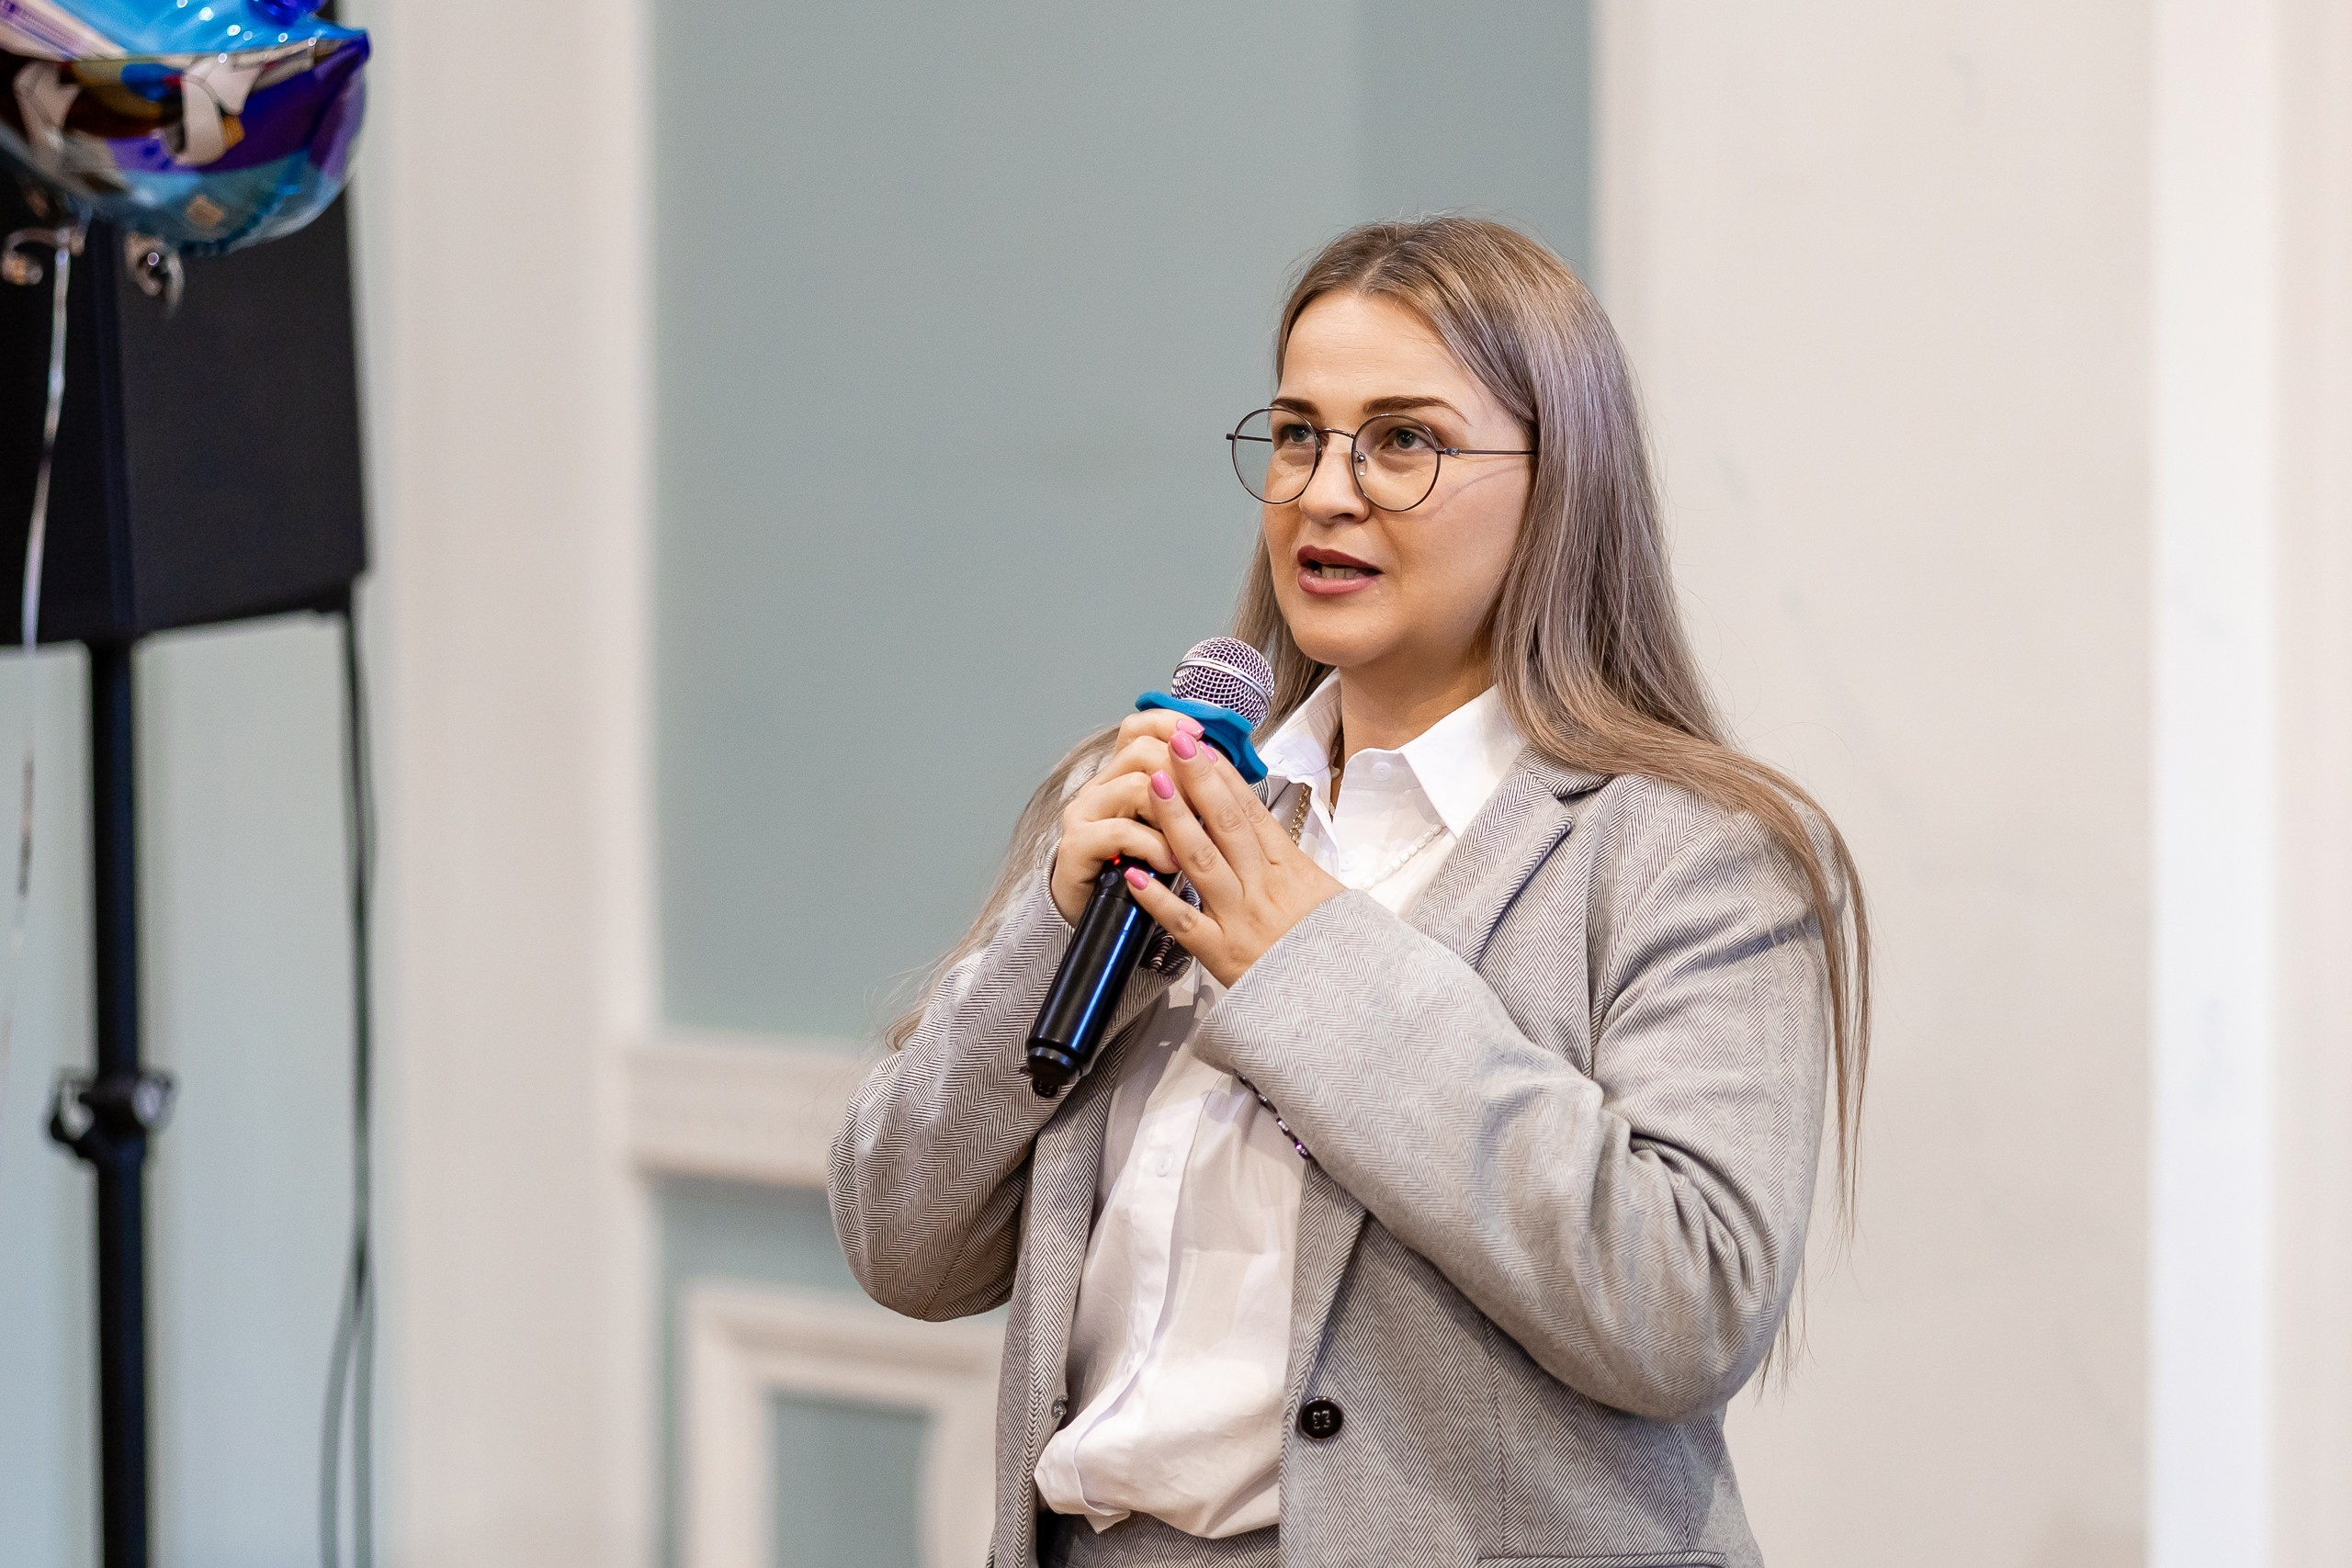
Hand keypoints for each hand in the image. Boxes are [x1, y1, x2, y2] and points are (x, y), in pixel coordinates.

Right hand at [1049, 709, 1203, 924]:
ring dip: (1172, 816)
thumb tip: (1221, 767)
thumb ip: (1184, 796)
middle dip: (1182, 774)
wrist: (1100, 915)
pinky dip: (1152, 847)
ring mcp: (1085, 813)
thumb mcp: (1166, 827)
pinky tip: (1169, 863)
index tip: (1199, 735)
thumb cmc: (1139, 870)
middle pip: (1140, 751)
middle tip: (1205, 806)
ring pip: (1134, 787)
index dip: (1168, 724)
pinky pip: (1120, 831)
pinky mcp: (1077, 845)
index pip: (1138, 728)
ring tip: (1189, 844)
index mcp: (1121, 776)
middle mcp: (1099, 787)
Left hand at [1120, 726, 1344, 986]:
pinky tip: (1131, 875)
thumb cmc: (1334, 948)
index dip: (1223, 776)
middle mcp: (1263, 887)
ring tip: (1151, 785)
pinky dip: (1156, 899)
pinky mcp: (1222, 955)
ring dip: (1175, 820)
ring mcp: (1241, 919)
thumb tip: (1262, 827)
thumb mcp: (1325, 893)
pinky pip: (1184, 923)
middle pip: (1225, 824)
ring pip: (1203, 862)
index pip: (1251, 811)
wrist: (1344, 1001)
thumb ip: (1289, 861)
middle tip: (1174, 745)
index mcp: (1289, 869)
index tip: (1202, 746)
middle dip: (1198, 780)